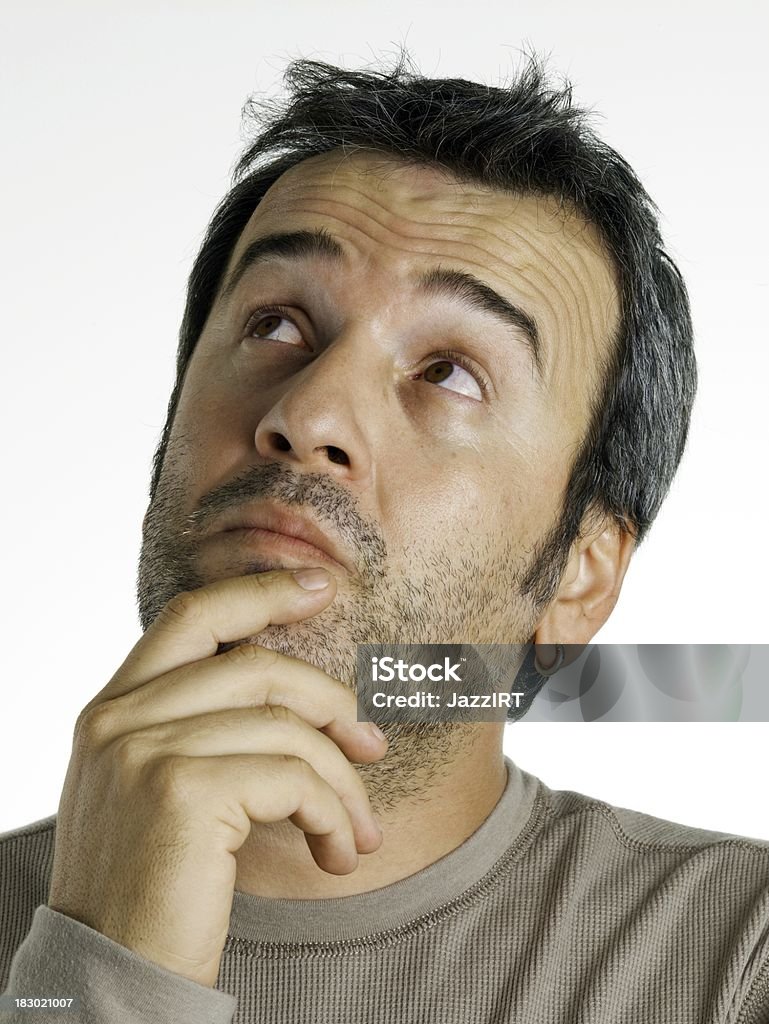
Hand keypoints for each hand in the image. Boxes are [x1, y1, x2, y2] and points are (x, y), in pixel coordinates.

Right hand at [47, 568, 386, 987]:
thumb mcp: (159, 790)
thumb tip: (303, 698)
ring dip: (343, 782)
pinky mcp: (184, 791)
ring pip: (288, 727)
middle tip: (373, 747)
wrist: (108, 982)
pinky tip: (336, 853)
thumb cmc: (149, 888)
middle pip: (259, 667)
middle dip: (332, 703)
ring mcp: (146, 750)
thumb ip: (202, 729)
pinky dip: (333, 812)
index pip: (194, 616)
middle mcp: (120, 718)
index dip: (261, 592)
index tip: (320, 586)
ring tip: (357, 834)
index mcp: (112, 708)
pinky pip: (296, 776)